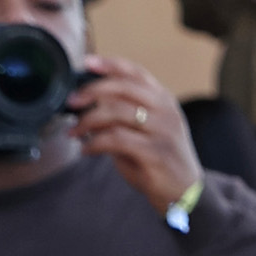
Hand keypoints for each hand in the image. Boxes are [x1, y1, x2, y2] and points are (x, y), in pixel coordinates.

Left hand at [69, 61, 204, 213]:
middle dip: (90, 92)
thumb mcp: (144, 130)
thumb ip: (122, 113)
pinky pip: (115, 139)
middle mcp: (167, 112)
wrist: (184, 193)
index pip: (137, 73)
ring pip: (116, 112)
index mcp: (164, 101)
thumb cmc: (158, 160)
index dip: (110, 64)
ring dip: (87, 121)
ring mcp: (164, 131)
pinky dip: (94, 144)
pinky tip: (86, 150)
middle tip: (71, 102)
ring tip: (75, 132)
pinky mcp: (156, 152)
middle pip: (123, 88)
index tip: (86, 62)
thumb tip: (85, 102)